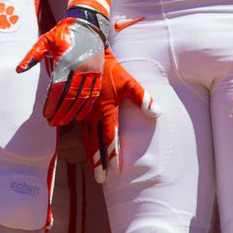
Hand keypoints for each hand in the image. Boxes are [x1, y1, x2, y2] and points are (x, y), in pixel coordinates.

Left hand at [17, 6, 106, 125]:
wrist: (87, 23)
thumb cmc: (62, 32)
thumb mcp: (44, 40)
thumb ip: (32, 56)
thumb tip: (18, 70)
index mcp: (65, 60)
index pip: (57, 86)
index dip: (51, 102)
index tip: (46, 114)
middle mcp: (79, 67)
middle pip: (70, 95)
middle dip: (61, 111)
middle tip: (53, 123)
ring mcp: (91, 71)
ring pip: (83, 97)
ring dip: (73, 112)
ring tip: (63, 122)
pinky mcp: (98, 73)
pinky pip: (94, 93)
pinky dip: (87, 106)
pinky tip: (80, 116)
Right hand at [81, 48, 159, 182]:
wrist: (87, 53)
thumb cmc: (110, 68)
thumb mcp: (128, 81)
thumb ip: (142, 98)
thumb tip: (157, 112)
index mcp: (105, 110)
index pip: (109, 138)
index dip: (112, 156)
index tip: (115, 171)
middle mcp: (91, 113)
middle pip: (94, 142)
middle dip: (97, 161)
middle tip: (101, 179)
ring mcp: (81, 110)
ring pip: (83, 136)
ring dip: (88, 153)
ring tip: (93, 168)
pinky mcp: (75, 105)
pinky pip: (75, 126)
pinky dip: (78, 138)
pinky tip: (81, 147)